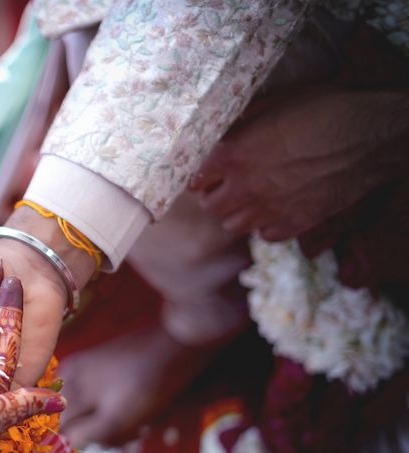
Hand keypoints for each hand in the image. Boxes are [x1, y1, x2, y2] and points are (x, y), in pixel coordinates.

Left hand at [190, 88, 408, 241]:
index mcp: (234, 155)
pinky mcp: (295, 224)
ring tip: (251, 198)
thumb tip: (227, 132)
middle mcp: (245, 187)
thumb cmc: (327, 110)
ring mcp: (270, 209)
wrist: (372, 135)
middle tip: (228, 186)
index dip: (200, 175)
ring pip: (234, 225)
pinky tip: (276, 208)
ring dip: (238, 213)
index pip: (194, 178)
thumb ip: (245, 123)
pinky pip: (266, 235)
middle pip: (210, 207)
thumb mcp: (277, 103)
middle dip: (215, 196)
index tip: (207, 172)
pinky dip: (266, 225)